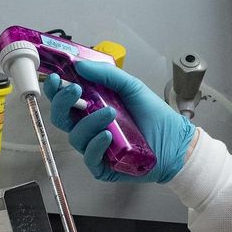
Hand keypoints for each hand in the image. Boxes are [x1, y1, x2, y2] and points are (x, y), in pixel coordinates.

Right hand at [43, 60, 195, 182]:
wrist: (175, 140)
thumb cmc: (154, 115)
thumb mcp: (131, 87)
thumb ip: (107, 75)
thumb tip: (80, 64)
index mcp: (92, 107)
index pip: (65, 99)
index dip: (56, 90)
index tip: (57, 79)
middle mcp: (90, 127)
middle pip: (61, 118)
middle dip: (63, 103)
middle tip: (76, 90)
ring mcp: (95, 147)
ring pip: (76, 137)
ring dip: (90, 122)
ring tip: (111, 113)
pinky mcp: (103, 167)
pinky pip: (90, 158)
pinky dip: (96, 145)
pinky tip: (108, 136)